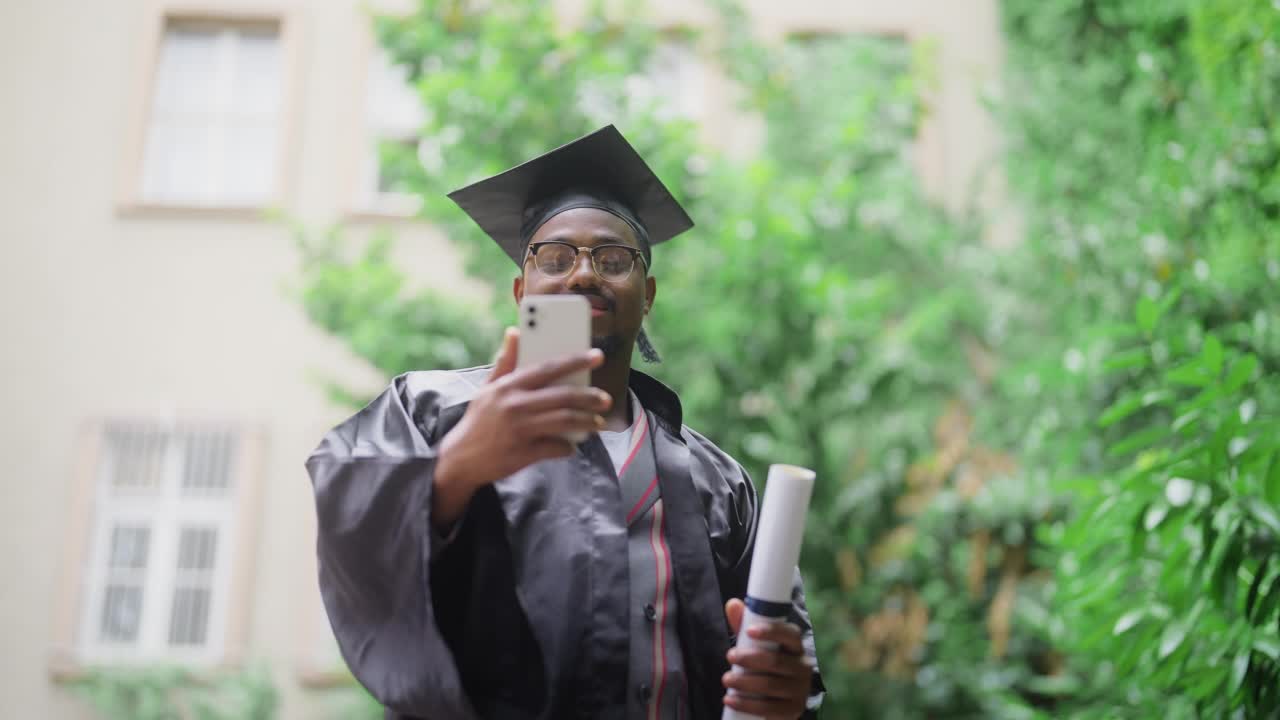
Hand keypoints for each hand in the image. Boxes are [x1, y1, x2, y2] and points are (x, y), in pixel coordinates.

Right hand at [431, 328, 609, 526]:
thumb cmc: (479, 420)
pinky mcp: (524, 453)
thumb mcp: (488, 388)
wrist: (461, 459)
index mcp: (508, 386)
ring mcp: (520, 430)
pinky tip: (572, 445)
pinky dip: (568, 447)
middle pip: (562, 396)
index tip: (597, 355)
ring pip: (564, 421)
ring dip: (586, 421)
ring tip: (597, 422)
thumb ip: (505, 361)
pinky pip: (556, 447)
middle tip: (605, 399)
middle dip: (589, 396)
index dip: (575, 360)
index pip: (547, 368)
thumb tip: (515, 332)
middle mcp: (515, 405)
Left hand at [722, 598, 811, 719]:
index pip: (790, 635)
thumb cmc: (765, 662)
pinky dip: (747, 704)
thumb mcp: (756, 644)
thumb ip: (744, 624)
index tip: (749, 630)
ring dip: (744, 682)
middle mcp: (803, 667)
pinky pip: (770, 709)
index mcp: (795, 647)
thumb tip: (732, 604)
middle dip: (749, 658)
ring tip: (726, 679)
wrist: (781, 696)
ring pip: (771, 685)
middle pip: (776, 661)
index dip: (771, 631)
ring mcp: (800, 690)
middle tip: (730, 656)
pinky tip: (730, 700)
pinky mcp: (793, 710)